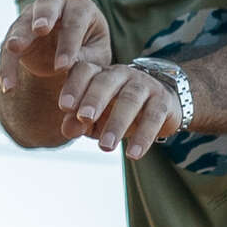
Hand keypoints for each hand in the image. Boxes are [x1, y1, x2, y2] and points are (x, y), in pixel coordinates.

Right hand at [0, 0, 112, 137]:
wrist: (70, 55)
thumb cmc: (90, 52)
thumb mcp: (95, 57)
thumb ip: (85, 60)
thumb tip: (69, 68)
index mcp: (81, 7)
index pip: (75, 21)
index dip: (69, 43)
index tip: (63, 66)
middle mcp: (55, 4)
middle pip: (47, 6)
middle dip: (43, 17)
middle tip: (39, 29)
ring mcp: (32, 15)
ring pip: (22, 24)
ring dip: (18, 37)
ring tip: (14, 49)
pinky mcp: (16, 32)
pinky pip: (8, 48)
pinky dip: (7, 66)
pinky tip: (8, 85)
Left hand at [58, 63, 182, 159]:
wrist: (159, 104)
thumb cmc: (115, 109)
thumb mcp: (94, 117)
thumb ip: (78, 120)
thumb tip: (67, 130)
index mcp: (98, 73)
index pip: (83, 71)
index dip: (73, 87)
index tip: (64, 106)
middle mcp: (119, 74)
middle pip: (105, 82)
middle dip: (94, 99)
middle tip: (85, 117)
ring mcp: (143, 85)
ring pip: (130, 99)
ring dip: (117, 123)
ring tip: (105, 147)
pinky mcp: (162, 101)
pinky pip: (153, 117)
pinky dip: (143, 137)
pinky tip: (133, 154)